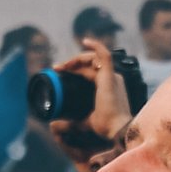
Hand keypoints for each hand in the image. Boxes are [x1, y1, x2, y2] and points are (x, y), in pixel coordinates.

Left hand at [45, 38, 134, 170]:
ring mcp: (112, 76)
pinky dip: (95, 46)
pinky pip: (104, 55)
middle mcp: (112, 78)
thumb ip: (71, 122)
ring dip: (76, 59)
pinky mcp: (110, 76)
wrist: (116, 130)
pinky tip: (85, 41)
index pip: (89, 71)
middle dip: (72, 63)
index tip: (59, 72)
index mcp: (109, 86)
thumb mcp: (84, 121)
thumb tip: (54, 126)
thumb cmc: (105, 128)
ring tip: (62, 66)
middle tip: (57, 68)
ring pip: (93, 58)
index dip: (74, 69)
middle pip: (90, 63)